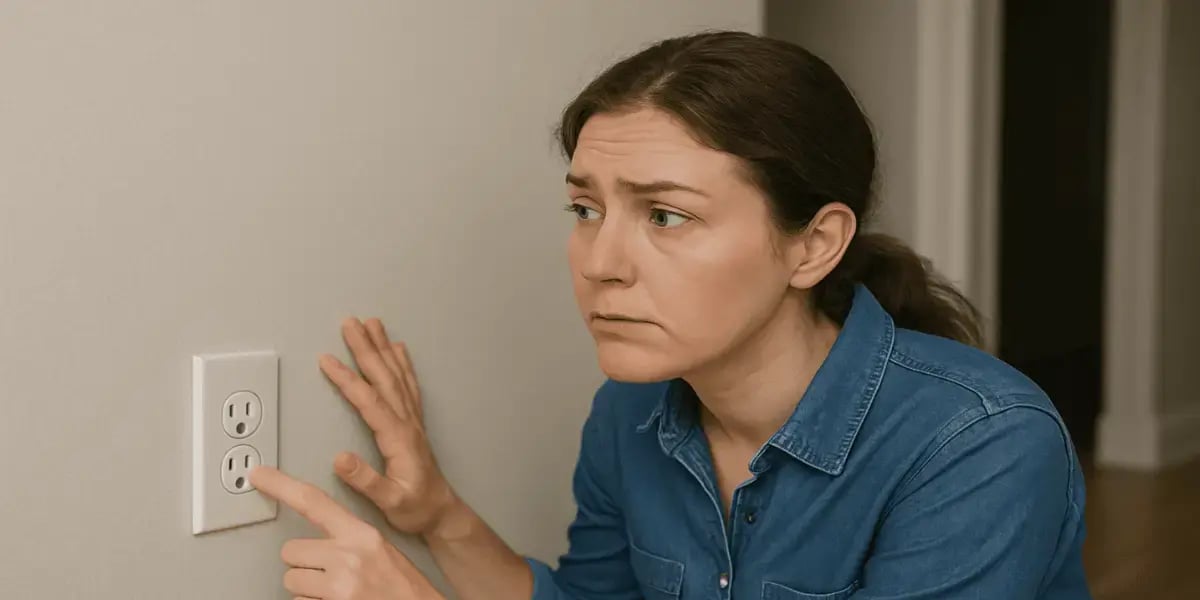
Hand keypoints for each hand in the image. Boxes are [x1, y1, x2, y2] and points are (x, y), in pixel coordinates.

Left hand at [249, 465, 444, 599]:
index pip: (314, 502)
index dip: (282, 486)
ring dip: (307, 589)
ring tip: (336, 591)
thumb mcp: (380, 550)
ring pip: (291, 581)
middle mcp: (347, 556)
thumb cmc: (403, 588)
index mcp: (362, 534)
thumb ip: (349, 540)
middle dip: (303, 564)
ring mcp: (338, 586)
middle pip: (291, 550)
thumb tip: (315, 543)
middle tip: (328, 573)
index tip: (259, 476)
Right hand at [321, 318, 458, 536]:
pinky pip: (408, 384)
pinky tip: (398, 348)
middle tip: (350, 322)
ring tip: (372, 323)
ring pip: (396, 375)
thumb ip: (366, 481)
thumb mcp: (389, 502)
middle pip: (384, 377)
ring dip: (383, 348)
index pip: (369, 401)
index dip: (347, 379)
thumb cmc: (415, 508)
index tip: (327, 360)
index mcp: (397, 437)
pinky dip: (402, 362)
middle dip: (366, 348)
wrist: (441, 511)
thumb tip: (340, 458)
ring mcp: (412, 419)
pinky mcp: (414, 421)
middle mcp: (406, 421)